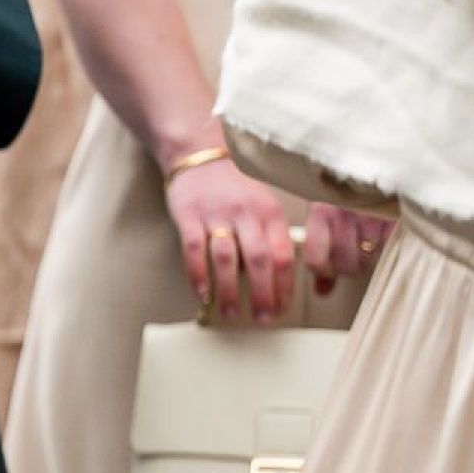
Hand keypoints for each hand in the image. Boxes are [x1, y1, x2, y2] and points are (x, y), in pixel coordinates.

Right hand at [164, 156, 299, 322]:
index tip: (281, 307)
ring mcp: (216, 215)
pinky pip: (195, 251)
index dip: (284, 285)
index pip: (283, 254)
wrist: (199, 155)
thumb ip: (269, 234)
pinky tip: (202, 293)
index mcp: (269, 212)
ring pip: (227, 258)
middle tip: (262, 318)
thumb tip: (272, 274)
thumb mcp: (261, 203)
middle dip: (262, 294)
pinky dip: (198, 275)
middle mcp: (246, 213)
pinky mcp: (189, 216)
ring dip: (229, 289)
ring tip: (229, 311)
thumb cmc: (233, 185)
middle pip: (259, 260)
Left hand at [300, 202, 394, 295]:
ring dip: (367, 258)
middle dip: (348, 268)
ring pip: (367, 258)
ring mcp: (371, 215)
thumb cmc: (346, 195)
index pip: (316, 259)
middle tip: (351, 259)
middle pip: (345, 264)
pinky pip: (387, 245)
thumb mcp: (326, 218)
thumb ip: (323, 256)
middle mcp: (344, 215)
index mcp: (321, 213)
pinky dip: (385, 245)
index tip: (327, 270)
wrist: (373, 163)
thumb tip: (322, 292)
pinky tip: (382, 234)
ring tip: (367, 246)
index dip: (323, 270)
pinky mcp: (394, 215)